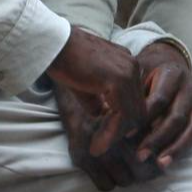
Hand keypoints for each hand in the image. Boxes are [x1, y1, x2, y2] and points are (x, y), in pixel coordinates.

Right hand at [48, 27, 151, 189]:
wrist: (53, 43)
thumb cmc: (64, 60)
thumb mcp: (86, 84)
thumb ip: (98, 100)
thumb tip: (102, 118)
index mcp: (127, 64)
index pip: (134, 100)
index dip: (122, 122)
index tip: (105, 139)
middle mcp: (133, 67)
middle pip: (138, 109)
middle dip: (121, 132)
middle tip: (101, 147)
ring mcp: (128, 73)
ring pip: (133, 116)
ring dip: (115, 136)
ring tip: (98, 149)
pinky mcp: (118, 81)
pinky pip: (122, 115)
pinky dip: (111, 133)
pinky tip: (97, 144)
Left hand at [132, 41, 191, 168]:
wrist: (167, 64)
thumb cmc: (146, 72)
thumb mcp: (136, 74)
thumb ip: (129, 93)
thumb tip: (108, 115)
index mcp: (171, 73)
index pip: (159, 100)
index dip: (144, 119)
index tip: (127, 135)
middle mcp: (188, 86)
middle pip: (176, 116)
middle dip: (157, 138)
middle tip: (140, 155)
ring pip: (190, 128)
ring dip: (174, 148)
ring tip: (159, 164)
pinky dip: (182, 148)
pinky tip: (167, 160)